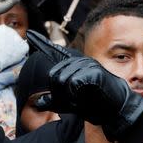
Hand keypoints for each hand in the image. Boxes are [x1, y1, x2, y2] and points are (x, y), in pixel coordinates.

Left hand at [26, 30, 142, 140]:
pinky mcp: (93, 71)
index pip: (54, 51)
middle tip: (74, 101)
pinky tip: (86, 96)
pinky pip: (73, 83)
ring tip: (82, 99)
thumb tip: (37, 102)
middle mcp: (78, 61)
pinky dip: (77, 95)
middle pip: (53, 77)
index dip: (40, 42)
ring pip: (62, 80)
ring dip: (69, 96)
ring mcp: (86, 64)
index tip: (28, 33)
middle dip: (60, 94)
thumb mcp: (68, 104)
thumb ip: (53, 101)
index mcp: (71, 66)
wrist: (113, 109)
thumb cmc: (93, 104)